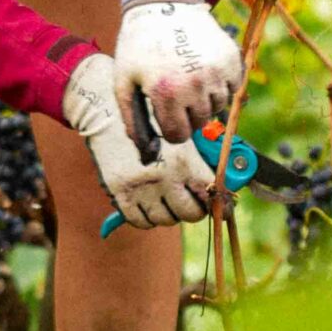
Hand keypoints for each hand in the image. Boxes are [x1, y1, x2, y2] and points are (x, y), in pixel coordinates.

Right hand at [62, 53, 215, 226]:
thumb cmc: (149, 117)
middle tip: (190, 201)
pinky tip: (149, 204)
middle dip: (194, 209)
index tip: (215, 201)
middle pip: (190, 214)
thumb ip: (202, 154)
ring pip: (166, 220)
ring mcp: (140, 186)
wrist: (106, 109)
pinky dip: (147, 218)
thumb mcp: (179, 132)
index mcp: (184, 159)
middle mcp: (164, 176)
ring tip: (167, 199)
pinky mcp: (119, 192)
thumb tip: (225, 179)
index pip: (210, 194)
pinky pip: (139, 221)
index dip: (216, 200)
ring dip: (170, 214)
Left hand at [114, 0, 242, 144]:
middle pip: (200, 123)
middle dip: (186, 112)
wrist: (164, 3)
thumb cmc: (139, 46)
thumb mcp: (124, 83)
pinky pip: (234, 88)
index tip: (163, 109)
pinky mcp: (232, 59)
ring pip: (218, 107)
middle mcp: (195, 84)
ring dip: (204, 99)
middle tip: (175, 88)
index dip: (168, 125)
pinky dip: (221, 83)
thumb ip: (133, 122)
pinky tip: (204, 67)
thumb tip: (149, 154)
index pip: (178, 135)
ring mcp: (217, 71)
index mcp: (166, 93)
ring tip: (188, 76)